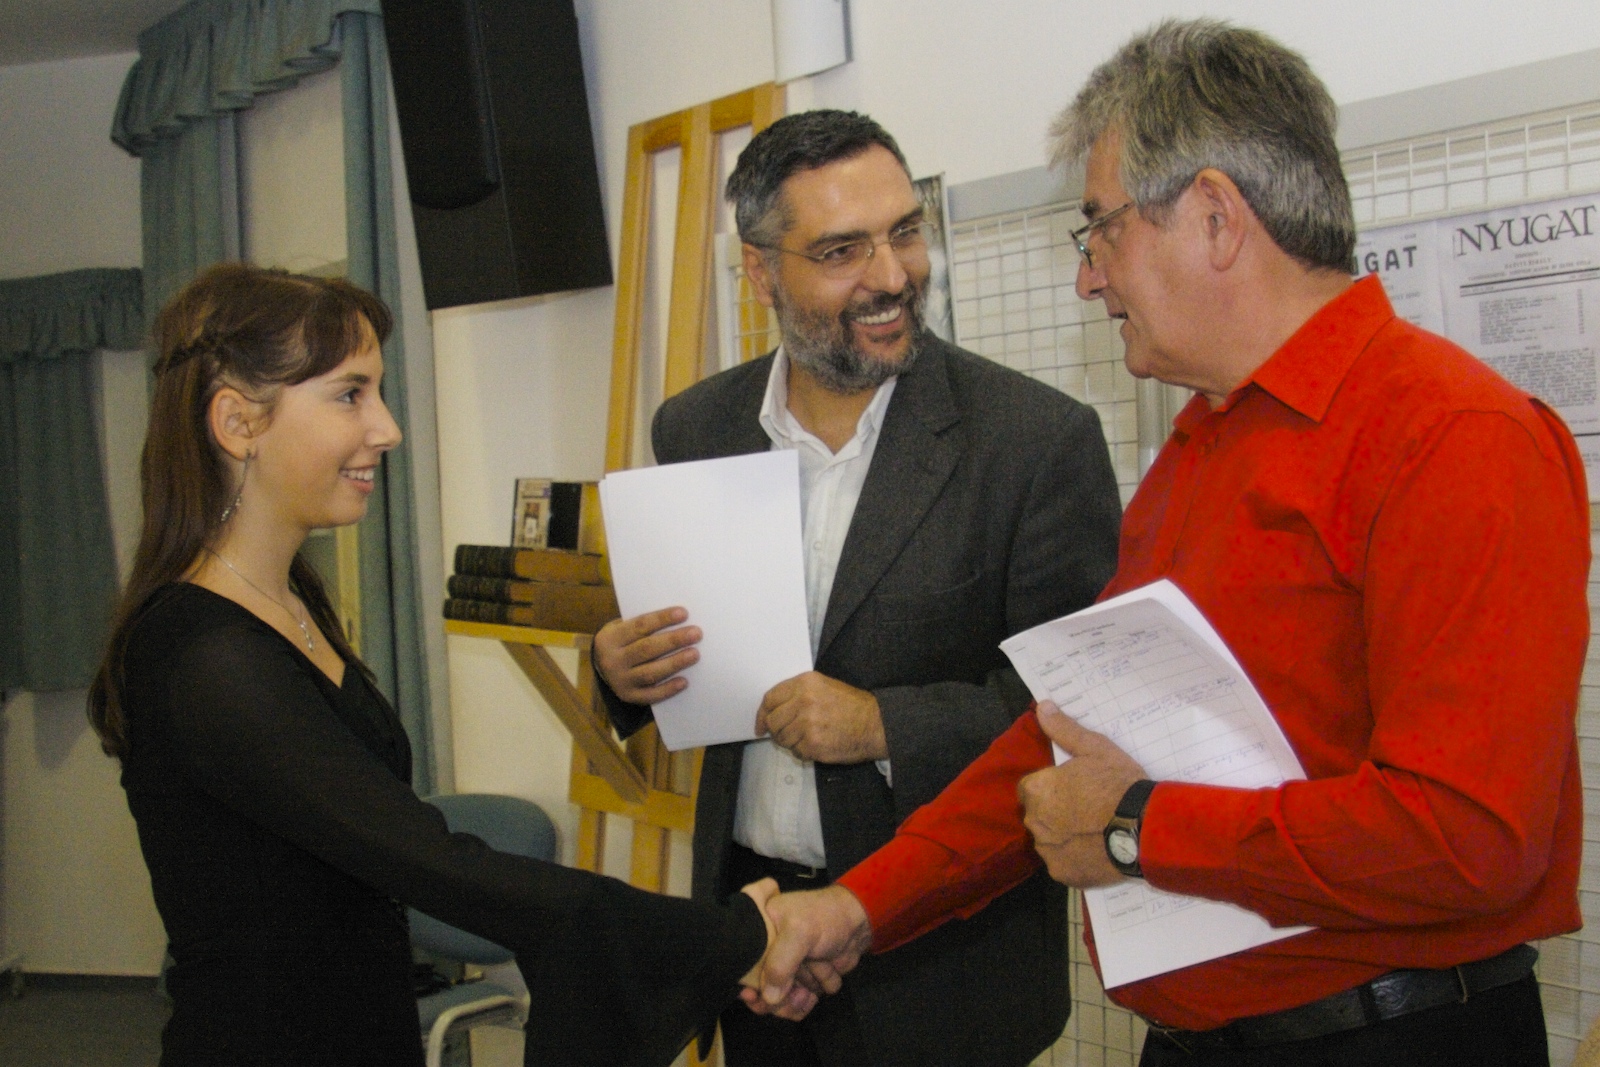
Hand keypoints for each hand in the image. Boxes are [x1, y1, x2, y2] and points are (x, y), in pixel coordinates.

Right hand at [593, 607, 699, 704]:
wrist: (600, 669)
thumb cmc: (622, 642)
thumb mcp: (622, 628)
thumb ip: (643, 625)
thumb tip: (679, 617)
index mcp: (610, 638)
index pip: (639, 626)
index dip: (662, 619)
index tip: (684, 613)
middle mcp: (611, 661)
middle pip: (646, 649)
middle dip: (673, 640)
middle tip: (696, 634)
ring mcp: (620, 681)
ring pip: (650, 673)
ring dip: (674, 663)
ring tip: (695, 654)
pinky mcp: (629, 697)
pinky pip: (651, 695)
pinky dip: (668, 689)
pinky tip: (684, 682)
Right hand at [738, 884, 871, 1020]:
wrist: (859, 923)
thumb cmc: (825, 918)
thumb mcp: (799, 932)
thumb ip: (781, 964)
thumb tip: (768, 999)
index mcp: (758, 931)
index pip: (743, 965)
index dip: (746, 984)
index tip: (753, 997)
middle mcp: (767, 951)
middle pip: (760, 989)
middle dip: (779, 997)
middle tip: (798, 993)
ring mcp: (785, 967)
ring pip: (781, 999)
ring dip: (799, 998)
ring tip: (814, 986)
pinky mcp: (802, 979)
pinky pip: (798, 1001)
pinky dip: (811, 998)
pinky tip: (823, 983)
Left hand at [756, 672, 886, 762]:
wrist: (875, 724)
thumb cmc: (851, 706)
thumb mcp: (823, 686)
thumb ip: (797, 694)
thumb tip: (772, 711)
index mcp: (805, 684)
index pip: (770, 699)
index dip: (762, 714)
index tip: (760, 725)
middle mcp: (804, 701)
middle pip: (773, 721)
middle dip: (776, 731)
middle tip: (786, 734)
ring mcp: (808, 724)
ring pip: (782, 739)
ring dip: (791, 742)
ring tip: (808, 738)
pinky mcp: (813, 744)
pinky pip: (796, 752)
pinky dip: (803, 752)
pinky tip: (817, 745)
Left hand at [1018, 702, 1147, 887]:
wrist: (1144, 828)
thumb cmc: (1118, 784)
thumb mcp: (1095, 749)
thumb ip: (1064, 730)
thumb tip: (1043, 707)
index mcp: (1037, 790)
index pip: (1030, 788)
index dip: (1051, 787)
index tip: (1073, 789)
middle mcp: (1035, 821)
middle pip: (1038, 814)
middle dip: (1055, 811)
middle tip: (1087, 808)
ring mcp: (1048, 851)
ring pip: (1049, 840)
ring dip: (1063, 836)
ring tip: (1094, 830)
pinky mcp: (1062, 874)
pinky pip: (1062, 863)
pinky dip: (1074, 858)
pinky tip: (1095, 850)